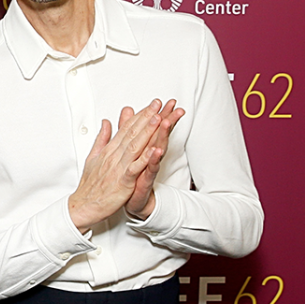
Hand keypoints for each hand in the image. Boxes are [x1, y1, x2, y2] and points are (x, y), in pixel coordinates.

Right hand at [68, 100, 163, 232]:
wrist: (83, 205)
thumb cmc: (90, 185)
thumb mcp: (93, 157)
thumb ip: (102, 139)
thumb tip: (106, 122)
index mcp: (109, 150)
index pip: (126, 128)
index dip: (140, 115)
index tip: (151, 105)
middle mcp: (114, 156)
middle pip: (133, 133)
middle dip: (146, 117)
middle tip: (158, 104)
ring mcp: (118, 168)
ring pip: (135, 146)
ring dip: (147, 132)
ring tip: (158, 118)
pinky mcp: (123, 181)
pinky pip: (135, 168)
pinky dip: (145, 159)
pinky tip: (154, 150)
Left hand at [122, 99, 184, 218]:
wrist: (133, 202)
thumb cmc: (133, 176)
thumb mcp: (130, 151)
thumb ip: (128, 131)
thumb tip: (128, 112)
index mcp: (144, 149)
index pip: (153, 129)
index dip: (160, 115)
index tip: (167, 101)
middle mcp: (149, 157)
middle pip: (160, 136)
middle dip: (168, 121)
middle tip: (176, 108)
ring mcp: (148, 168)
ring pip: (157, 150)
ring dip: (162, 136)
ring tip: (166, 123)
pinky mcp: (145, 180)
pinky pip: (149, 170)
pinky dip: (153, 160)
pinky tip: (156, 151)